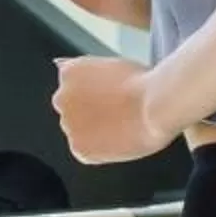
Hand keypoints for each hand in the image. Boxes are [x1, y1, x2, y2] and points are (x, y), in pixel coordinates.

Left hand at [53, 56, 171, 164]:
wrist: (155, 105)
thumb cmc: (142, 82)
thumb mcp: (110, 64)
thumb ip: (87, 71)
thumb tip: (61, 64)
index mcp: (69, 73)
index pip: (73, 88)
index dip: (96, 95)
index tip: (111, 98)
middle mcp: (61, 98)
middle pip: (72, 109)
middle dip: (90, 113)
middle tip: (118, 113)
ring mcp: (68, 124)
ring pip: (79, 131)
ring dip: (94, 131)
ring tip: (123, 126)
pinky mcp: (78, 148)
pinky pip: (87, 152)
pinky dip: (101, 151)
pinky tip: (120, 140)